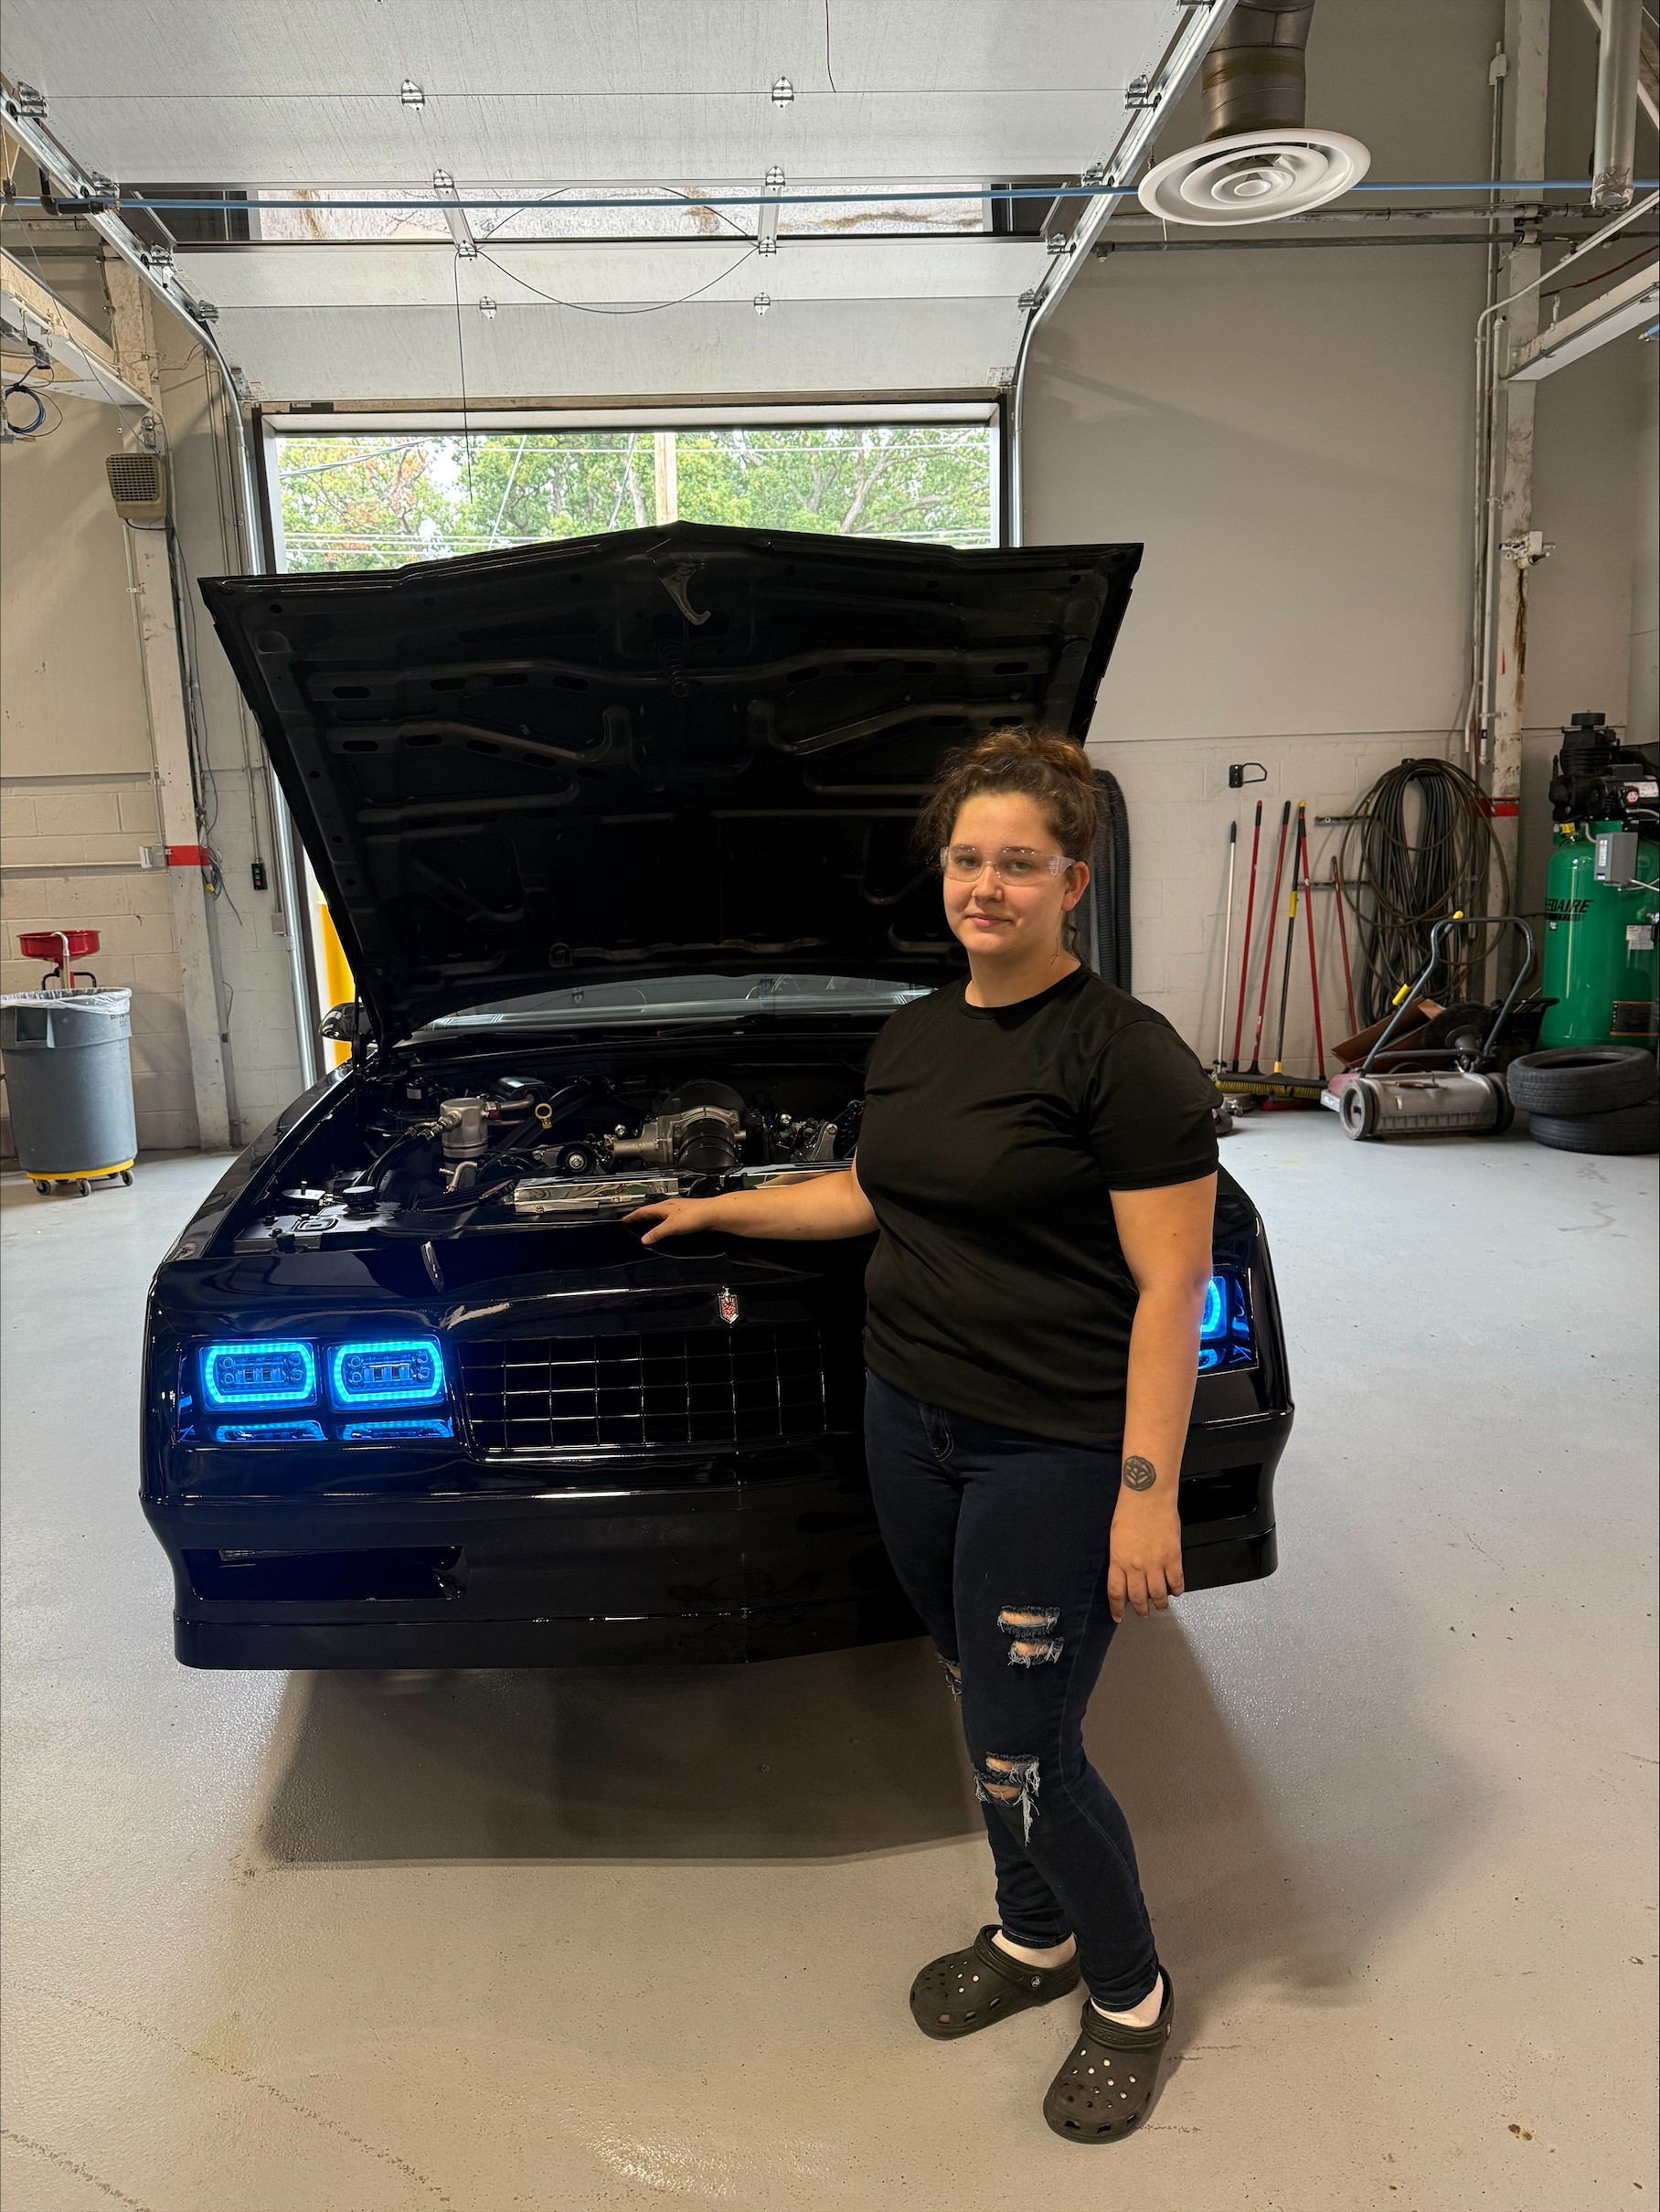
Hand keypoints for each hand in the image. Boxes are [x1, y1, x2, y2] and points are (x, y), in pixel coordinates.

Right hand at [624, 1197, 724, 1244]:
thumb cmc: (695, 1215)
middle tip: (633, 1220)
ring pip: (661, 1212)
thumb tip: (644, 1239)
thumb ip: (657, 1233)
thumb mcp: (672, 1226)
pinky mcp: (687, 1214)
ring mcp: (679, 1209)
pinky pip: (670, 1217)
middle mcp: (671, 1206)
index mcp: (664, 1207)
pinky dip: (663, 1221)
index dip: (633, 1216)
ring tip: (648, 1222)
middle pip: (652, 1210)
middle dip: (641, 1215)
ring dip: (653, 1217)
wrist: (714, 1213)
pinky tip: (668, 1225)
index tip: (625, 1219)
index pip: (644, 1211)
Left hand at [1107, 1496, 1184, 1622]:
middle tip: (1143, 1613)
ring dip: (1160, 1603)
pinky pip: (1176, 1581)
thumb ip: (1120, 1557)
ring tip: (1161, 1604)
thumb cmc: (1129, 1510)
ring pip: (1158, 1594)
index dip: (1117, 1608)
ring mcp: (1155, 1563)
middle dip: (1141, 1609)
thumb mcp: (1116, 1537)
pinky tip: (1176, 1591)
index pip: (1116, 1592)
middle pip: (1138, 1598)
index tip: (1118, 1617)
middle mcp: (1136, 1566)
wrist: (1147, 1495)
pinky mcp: (1172, 1557)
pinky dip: (1177, 1589)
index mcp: (1118, 1560)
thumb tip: (1125, 1572)